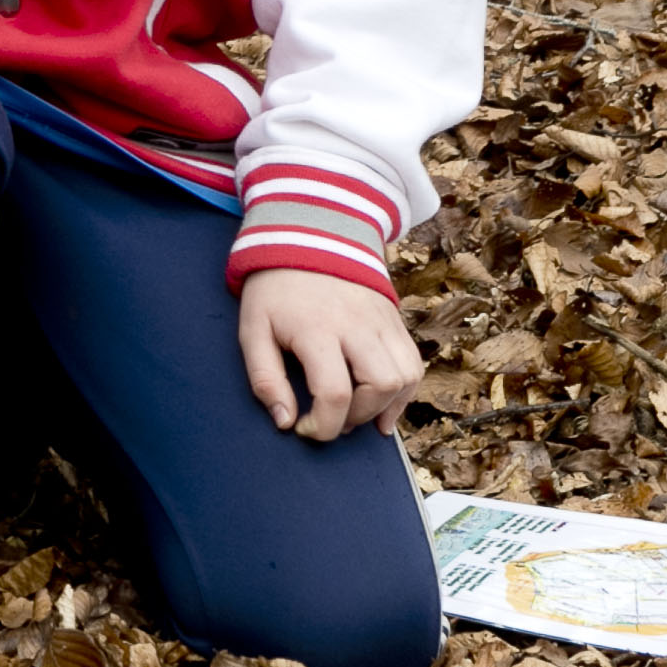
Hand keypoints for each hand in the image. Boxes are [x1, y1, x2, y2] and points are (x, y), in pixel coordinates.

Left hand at [236, 268, 422, 441]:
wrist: (307, 238)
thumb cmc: (275, 290)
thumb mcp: (252, 329)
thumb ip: (265, 378)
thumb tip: (284, 422)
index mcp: (317, 328)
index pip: (335, 394)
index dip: (323, 425)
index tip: (304, 428)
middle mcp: (358, 325)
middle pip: (380, 386)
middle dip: (357, 417)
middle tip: (331, 419)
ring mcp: (382, 321)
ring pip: (405, 377)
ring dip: (385, 406)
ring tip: (358, 415)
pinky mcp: (395, 320)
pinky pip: (413, 364)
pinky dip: (404, 392)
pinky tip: (382, 406)